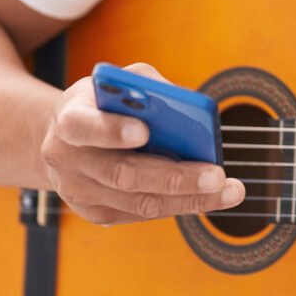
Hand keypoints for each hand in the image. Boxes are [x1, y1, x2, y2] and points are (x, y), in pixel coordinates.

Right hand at [40, 62, 244, 224]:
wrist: (70, 139)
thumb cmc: (105, 103)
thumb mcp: (120, 82)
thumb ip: (148, 86)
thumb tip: (187, 107)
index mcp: (69, 118)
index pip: (83, 126)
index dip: (111, 130)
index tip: (143, 130)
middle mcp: (67, 159)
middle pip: (123, 174)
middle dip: (174, 177)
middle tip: (216, 175)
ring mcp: (79, 192)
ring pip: (138, 202)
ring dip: (188, 199)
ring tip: (228, 191)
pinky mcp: (96, 212)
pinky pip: (142, 213)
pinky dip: (178, 205)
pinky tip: (207, 197)